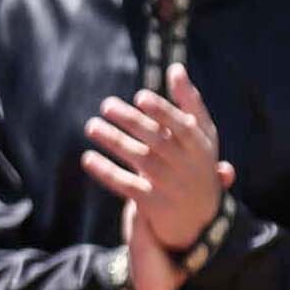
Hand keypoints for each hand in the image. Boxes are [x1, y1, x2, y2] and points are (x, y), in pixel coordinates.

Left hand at [84, 65, 234, 289]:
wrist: (201, 221)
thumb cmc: (197, 166)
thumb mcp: (202, 137)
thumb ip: (189, 103)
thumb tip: (175, 68)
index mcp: (200, 145)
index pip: (182, 125)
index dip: (162, 111)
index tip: (140, 97)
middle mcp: (186, 165)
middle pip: (156, 139)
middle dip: (130, 121)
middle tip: (105, 105)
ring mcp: (170, 185)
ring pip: (138, 159)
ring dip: (113, 141)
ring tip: (91, 126)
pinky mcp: (153, 204)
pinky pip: (126, 185)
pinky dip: (106, 171)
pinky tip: (87, 158)